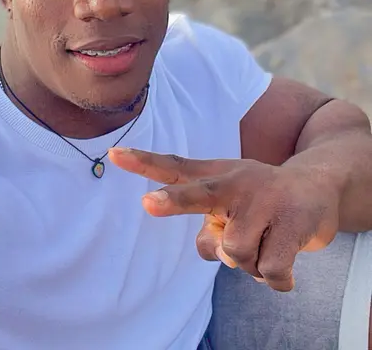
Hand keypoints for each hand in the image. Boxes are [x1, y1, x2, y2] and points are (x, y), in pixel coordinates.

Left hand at [108, 148, 339, 291]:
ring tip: (265, 243)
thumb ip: (210, 226)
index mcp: (218, 175)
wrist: (320, 184)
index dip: (143, 163)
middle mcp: (237, 183)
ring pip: (234, 254)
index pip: (175, 167)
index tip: (113, 155)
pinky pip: (269, 270)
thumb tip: (211, 251)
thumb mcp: (232, 204)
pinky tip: (286, 261)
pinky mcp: (293, 222)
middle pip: (201, 195)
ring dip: (248, 263)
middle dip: (174, 202)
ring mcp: (266, 201)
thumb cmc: (262, 199)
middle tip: (149, 203)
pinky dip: (276, 278)